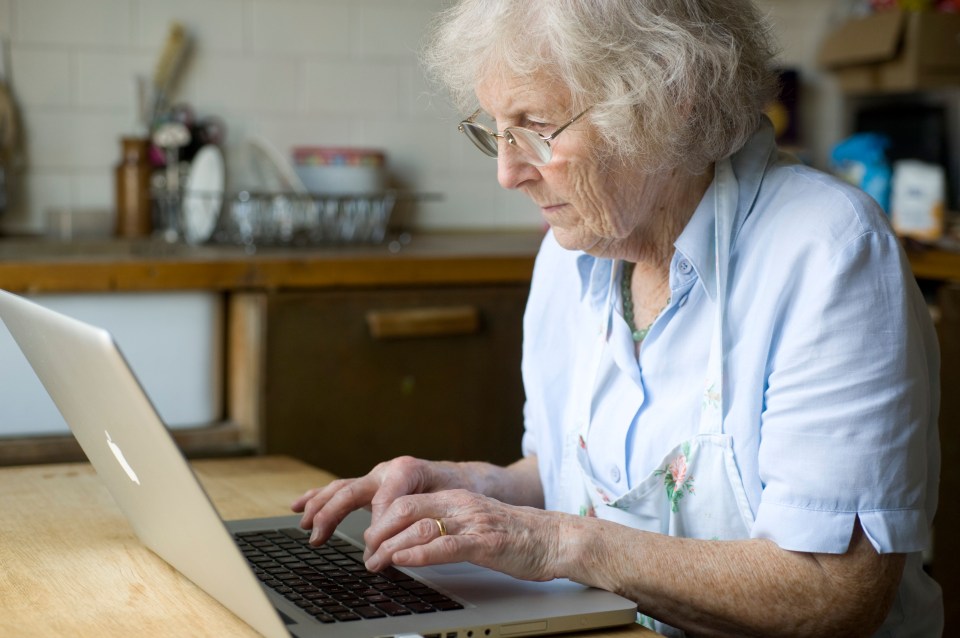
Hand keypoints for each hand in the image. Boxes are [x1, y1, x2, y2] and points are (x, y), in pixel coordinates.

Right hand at [291, 456, 465, 544]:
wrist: (462, 479)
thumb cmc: (456, 491)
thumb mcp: (446, 503)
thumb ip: (421, 515)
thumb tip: (396, 538)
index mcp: (405, 471)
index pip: (382, 503)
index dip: (376, 530)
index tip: (373, 553)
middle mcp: (386, 470)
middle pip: (351, 491)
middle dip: (331, 514)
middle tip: (316, 538)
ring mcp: (376, 476)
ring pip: (341, 488)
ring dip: (319, 506)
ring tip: (304, 525)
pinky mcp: (371, 485)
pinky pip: (340, 489)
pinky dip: (319, 496)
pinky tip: (299, 505)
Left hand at [361, 489, 561, 581]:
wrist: (557, 538)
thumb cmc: (518, 536)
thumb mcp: (476, 523)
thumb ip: (448, 526)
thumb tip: (413, 542)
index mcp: (457, 498)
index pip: (407, 500)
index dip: (381, 519)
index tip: (368, 540)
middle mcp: (461, 505)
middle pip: (405, 509)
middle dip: (378, 532)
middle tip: (365, 553)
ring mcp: (473, 522)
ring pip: (420, 526)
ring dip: (391, 547)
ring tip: (375, 563)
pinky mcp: (486, 543)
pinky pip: (446, 545)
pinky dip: (419, 553)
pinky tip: (402, 561)